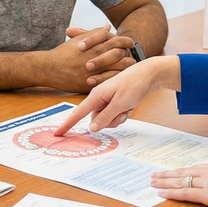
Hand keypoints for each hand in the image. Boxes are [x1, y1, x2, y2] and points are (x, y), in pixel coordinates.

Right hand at [49, 25, 134, 91]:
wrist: (48, 68)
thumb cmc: (63, 53)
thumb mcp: (79, 40)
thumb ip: (94, 33)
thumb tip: (107, 28)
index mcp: (93, 45)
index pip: (115, 41)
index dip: (125, 42)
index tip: (130, 43)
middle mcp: (95, 57)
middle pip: (119, 55)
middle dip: (128, 55)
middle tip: (134, 57)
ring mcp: (93, 71)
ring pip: (115, 69)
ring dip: (124, 69)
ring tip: (130, 69)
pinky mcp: (89, 83)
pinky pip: (107, 82)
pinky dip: (115, 79)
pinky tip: (119, 79)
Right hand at [53, 55, 179, 134]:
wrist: (149, 73)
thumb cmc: (134, 84)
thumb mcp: (120, 103)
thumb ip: (106, 116)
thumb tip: (92, 128)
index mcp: (96, 95)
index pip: (78, 112)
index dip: (68, 123)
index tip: (58, 133)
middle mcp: (100, 97)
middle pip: (97, 120)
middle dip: (110, 121)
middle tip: (123, 111)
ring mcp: (107, 99)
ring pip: (107, 119)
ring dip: (118, 117)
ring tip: (128, 107)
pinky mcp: (115, 100)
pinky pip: (114, 114)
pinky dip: (123, 113)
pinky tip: (130, 105)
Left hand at [150, 163, 207, 206]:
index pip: (193, 168)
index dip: (180, 170)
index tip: (170, 171)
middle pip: (182, 172)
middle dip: (167, 174)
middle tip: (153, 175)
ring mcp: (205, 183)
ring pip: (179, 181)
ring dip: (164, 182)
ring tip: (152, 182)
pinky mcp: (205, 195)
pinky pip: (184, 193)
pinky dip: (171, 193)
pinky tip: (161, 193)